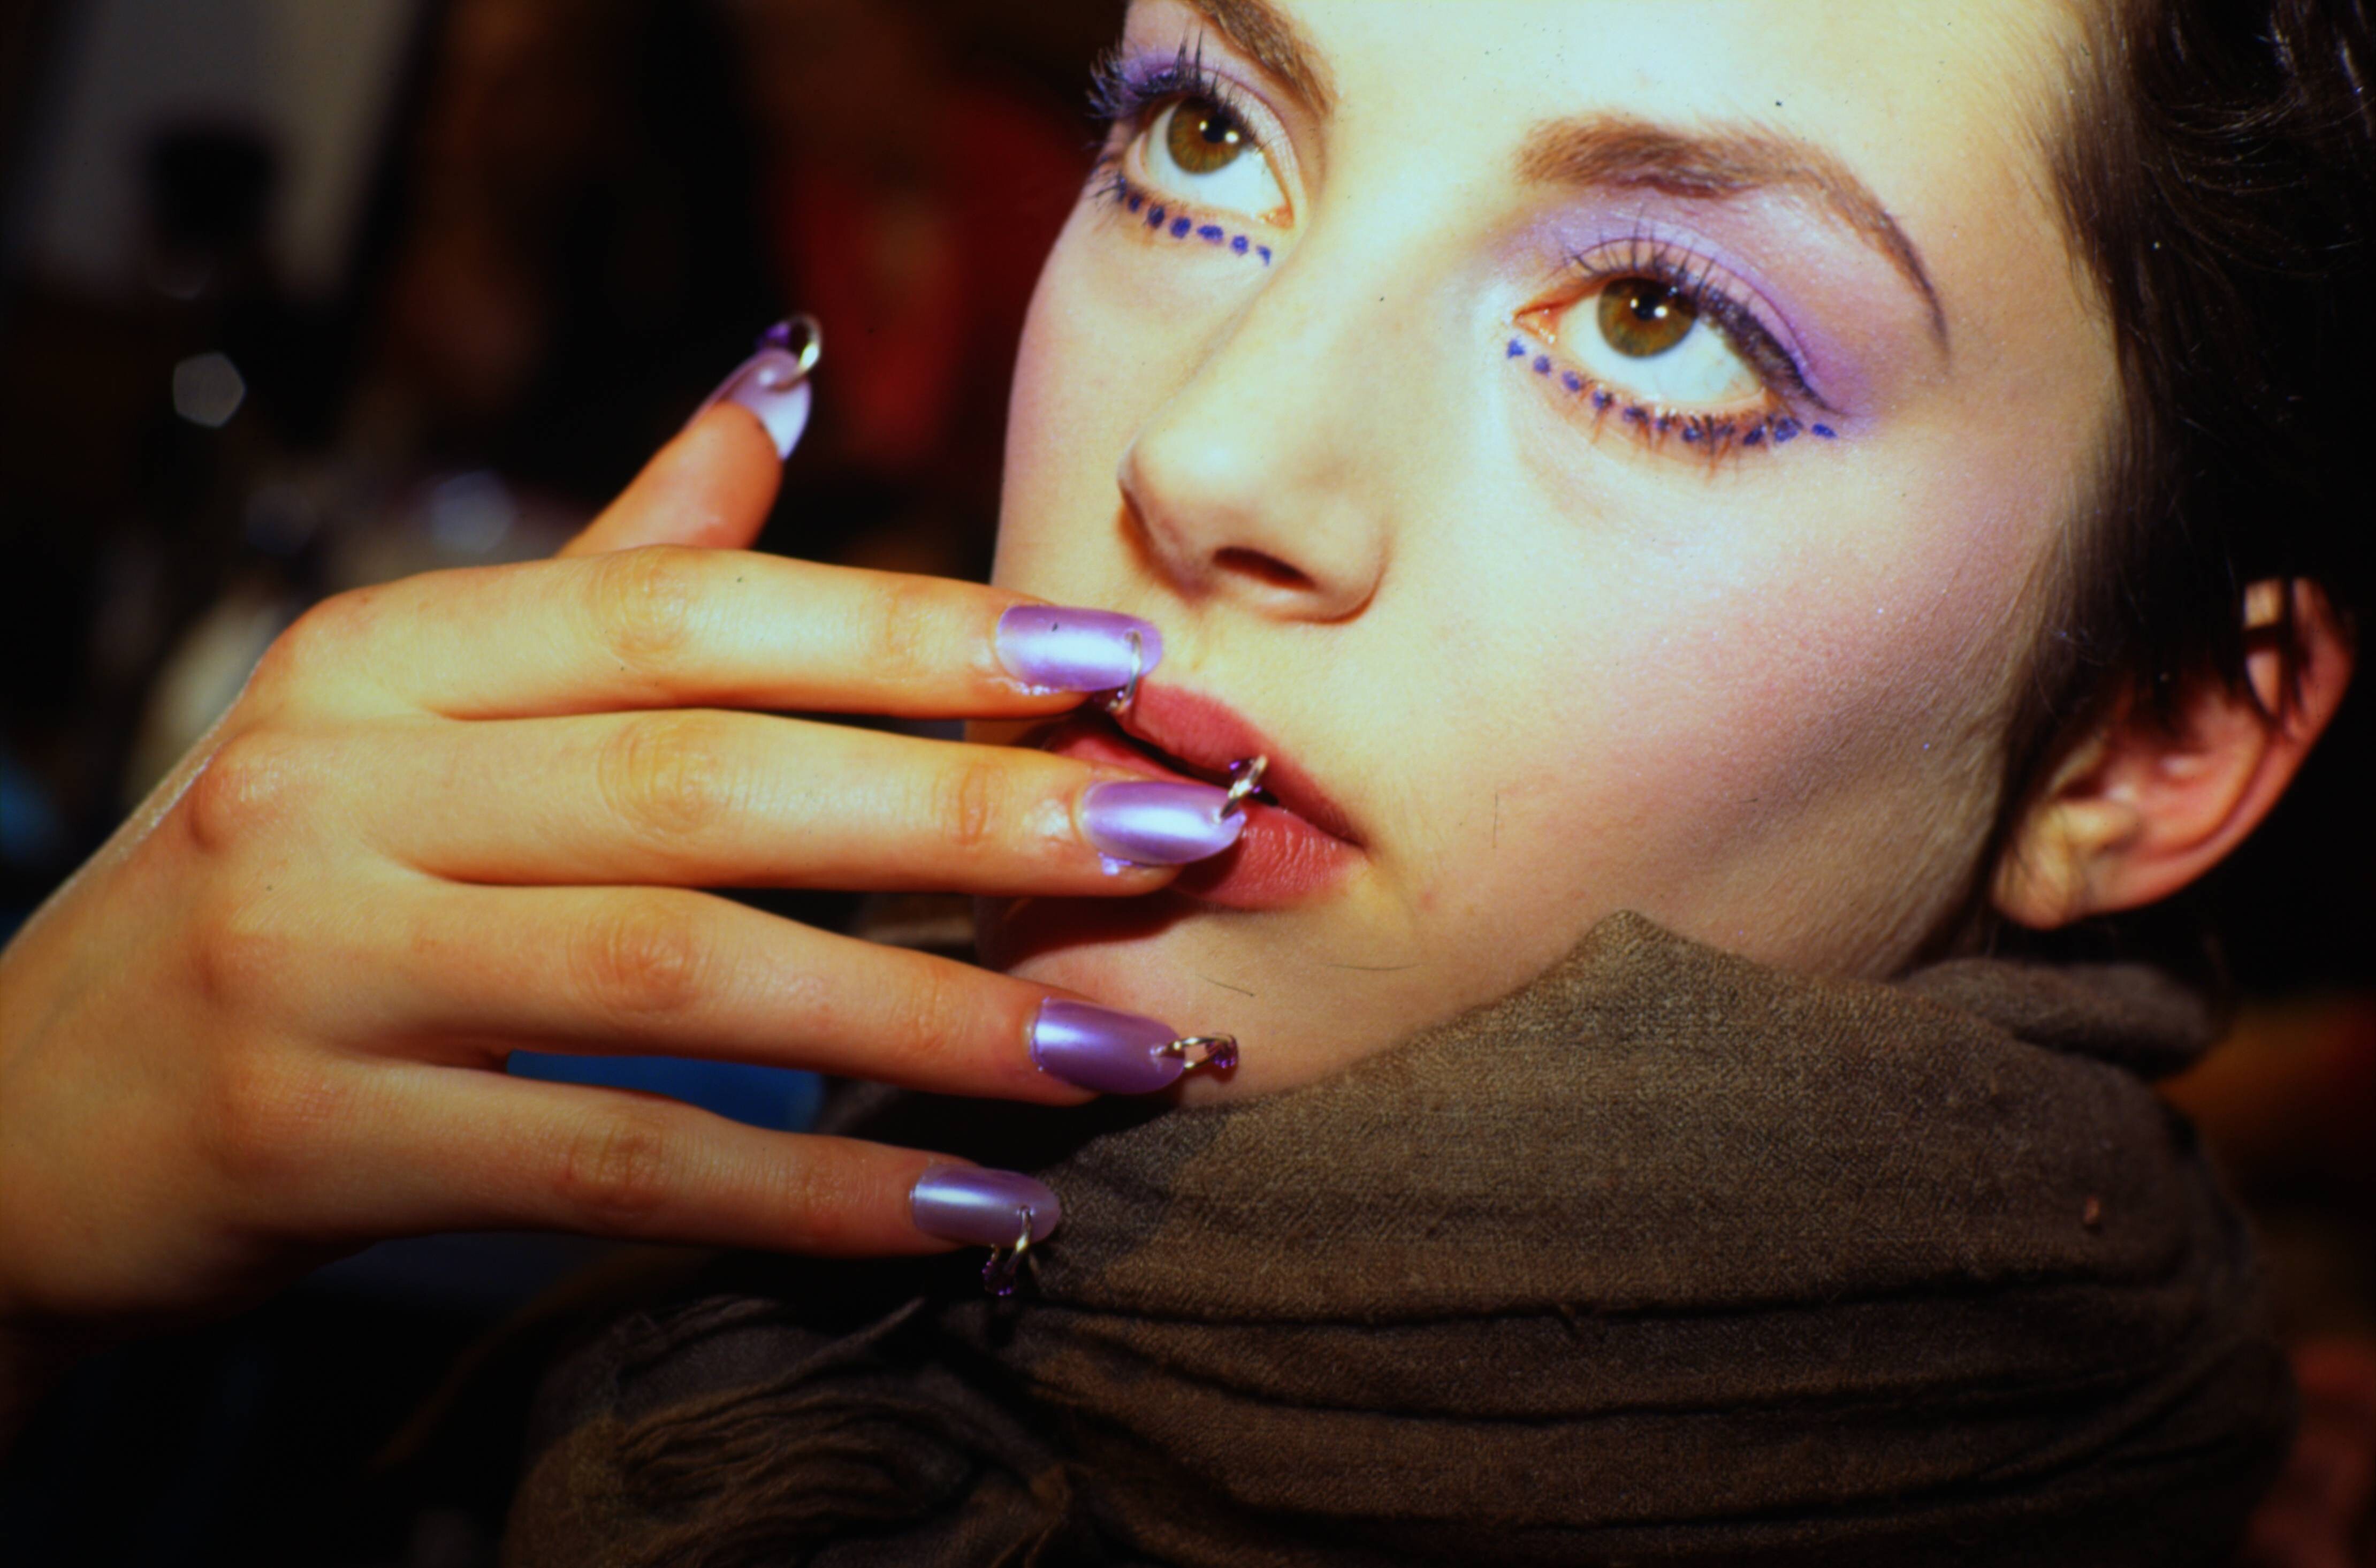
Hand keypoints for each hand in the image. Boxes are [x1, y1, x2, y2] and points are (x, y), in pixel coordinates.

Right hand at [0, 392, 1204, 1425]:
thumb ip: (609, 566)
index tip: (1109, 666)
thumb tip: (781, 385)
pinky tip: (969, 1208)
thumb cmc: (282, 887)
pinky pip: (607, 1163)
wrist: (20, 1112)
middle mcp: (340, 788)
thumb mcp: (406, 706)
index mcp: (388, 660)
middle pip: (705, 784)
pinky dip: (805, 1189)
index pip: (686, 616)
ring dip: (926, 1019)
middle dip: (964, 814)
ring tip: (1121, 1046)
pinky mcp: (309, 1141)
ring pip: (677, 975)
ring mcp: (313, 966)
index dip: (907, 638)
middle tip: (1175, 836)